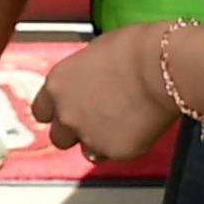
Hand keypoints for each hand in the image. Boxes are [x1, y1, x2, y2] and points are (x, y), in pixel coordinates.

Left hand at [32, 26, 176, 162]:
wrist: (163, 68)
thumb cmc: (134, 49)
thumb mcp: (94, 53)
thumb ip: (82, 76)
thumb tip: (88, 82)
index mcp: (57, 85)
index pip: (41, 111)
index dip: (56, 111)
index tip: (68, 108)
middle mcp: (66, 115)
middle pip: (59, 137)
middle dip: (75, 131)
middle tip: (97, 119)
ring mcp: (90, 137)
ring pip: (87, 151)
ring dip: (98, 142)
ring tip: (120, 124)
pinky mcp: (116, 152)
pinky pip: (115, 154)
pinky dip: (125, 145)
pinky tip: (139, 127)